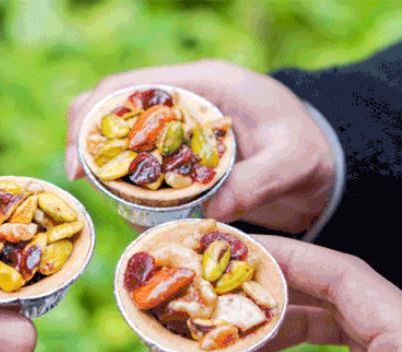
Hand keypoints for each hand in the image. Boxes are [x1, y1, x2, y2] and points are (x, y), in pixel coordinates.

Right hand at [65, 60, 334, 232]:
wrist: (320, 168)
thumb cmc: (310, 152)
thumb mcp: (294, 162)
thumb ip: (258, 181)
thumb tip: (212, 212)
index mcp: (203, 85)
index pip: (128, 88)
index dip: (93, 120)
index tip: (81, 167)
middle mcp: (182, 103)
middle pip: (111, 109)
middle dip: (87, 144)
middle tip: (81, 185)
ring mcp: (178, 132)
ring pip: (120, 141)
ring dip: (107, 172)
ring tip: (114, 207)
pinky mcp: (180, 160)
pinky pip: (141, 170)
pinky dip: (130, 193)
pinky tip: (138, 218)